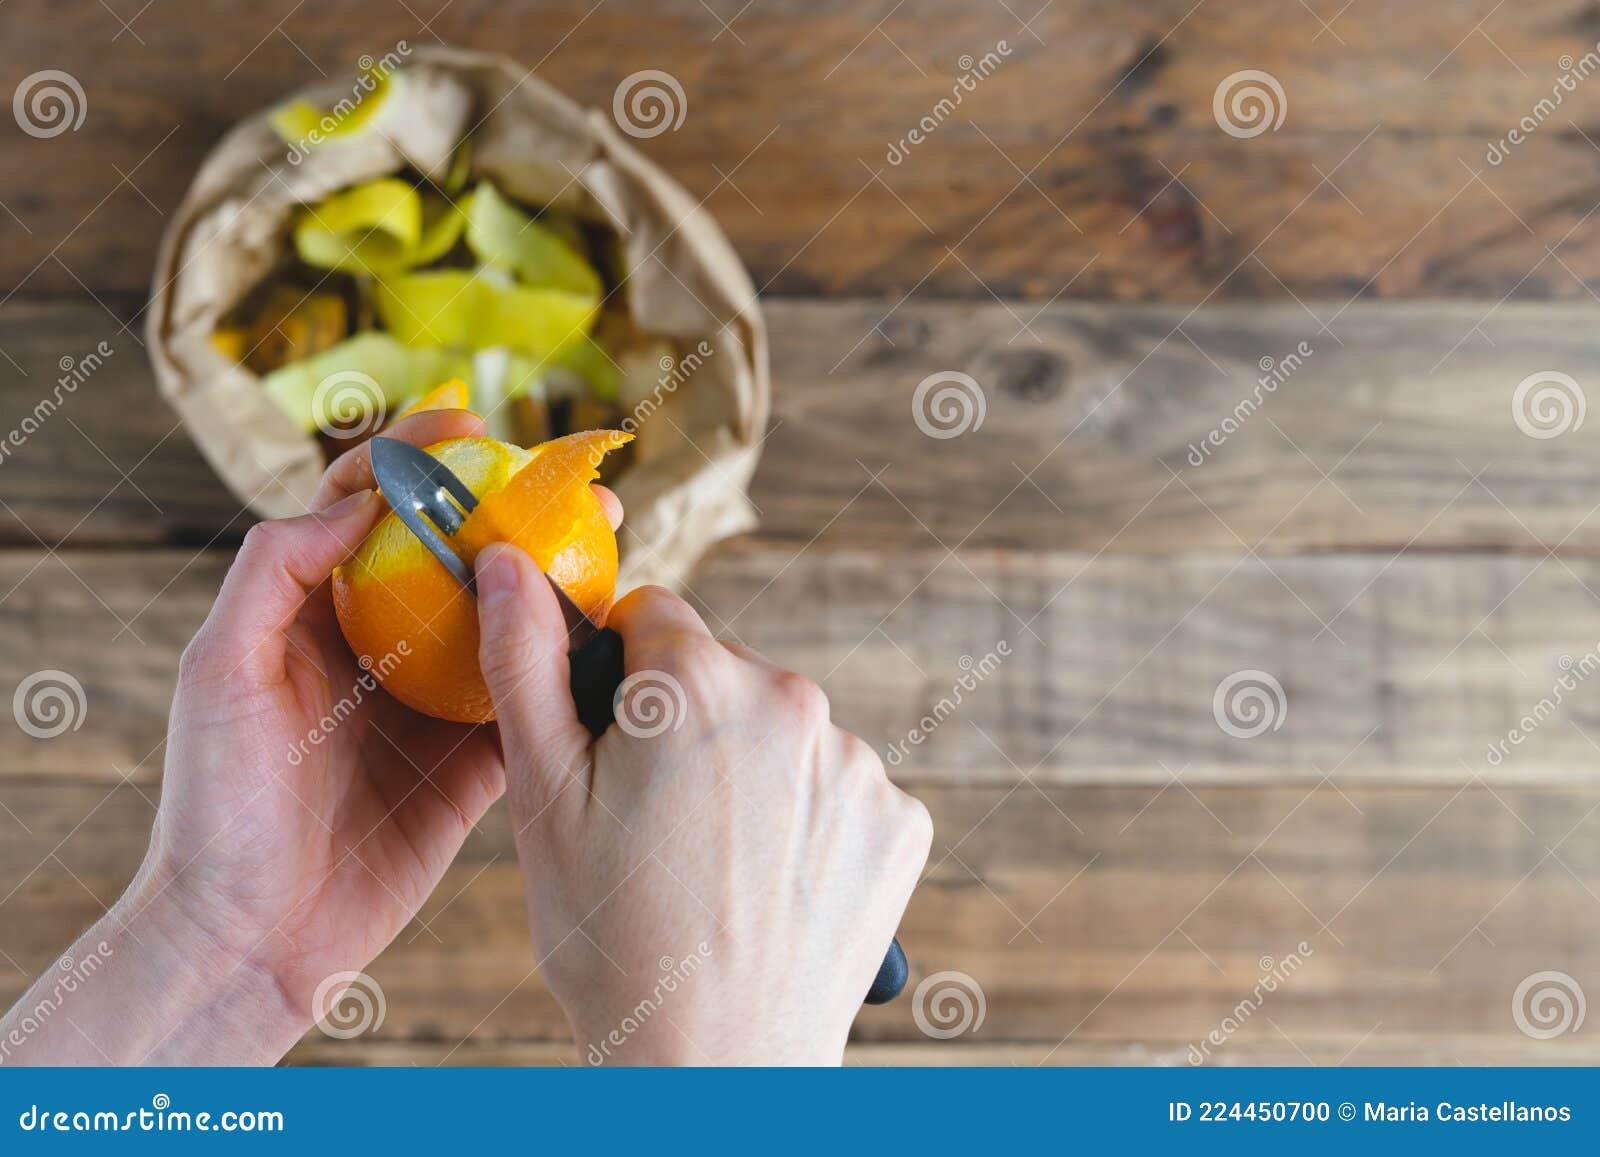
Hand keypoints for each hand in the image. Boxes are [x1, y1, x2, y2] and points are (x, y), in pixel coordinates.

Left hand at [0, 410, 621, 1063]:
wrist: (252, 935)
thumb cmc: (217, 801)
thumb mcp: (220, 669)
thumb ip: (275, 571)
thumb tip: (359, 498)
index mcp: (315, 612)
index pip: (367, 507)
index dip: (415, 455)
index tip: (469, 425)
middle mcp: (380, 647)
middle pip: (456, 556)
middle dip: (514, 509)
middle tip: (571, 485)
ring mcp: (431, 706)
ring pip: (505, 625)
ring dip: (558, 581)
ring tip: (612, 546)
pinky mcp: (474, 766)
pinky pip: (531, 705)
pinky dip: (570, 672)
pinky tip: (611, 638)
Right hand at [472, 544, 931, 1065]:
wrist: (714, 1070)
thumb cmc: (613, 941)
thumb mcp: (541, 798)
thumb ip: (523, 660)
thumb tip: (505, 561)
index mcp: (702, 681)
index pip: (652, 616)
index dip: (617, 677)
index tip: (609, 747)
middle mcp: (798, 702)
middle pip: (721, 673)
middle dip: (683, 723)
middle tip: (650, 823)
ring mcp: (858, 764)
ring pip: (779, 730)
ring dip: (746, 770)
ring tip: (710, 865)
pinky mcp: (898, 819)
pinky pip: (834, 786)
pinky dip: (804, 819)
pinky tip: (768, 883)